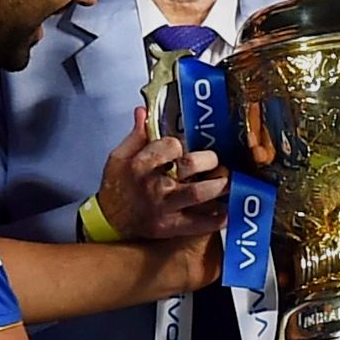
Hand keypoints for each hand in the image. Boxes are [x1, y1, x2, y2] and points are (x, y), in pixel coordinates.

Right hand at [97, 105, 227, 240]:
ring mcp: (164, 208)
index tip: (180, 149)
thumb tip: (143, 112)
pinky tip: (227, 211)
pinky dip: (217, 219)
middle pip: (189, 166)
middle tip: (216, 162)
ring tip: (229, 181)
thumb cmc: (116, 188)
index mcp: (140, 165)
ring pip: (199, 194)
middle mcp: (154, 185)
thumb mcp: (118, 158)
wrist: (109, 223)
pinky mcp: (171, 227)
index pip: (170, 145)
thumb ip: (135, 136)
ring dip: (220, 186)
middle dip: (209, 160)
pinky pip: (199, 224)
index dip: (180, 145)